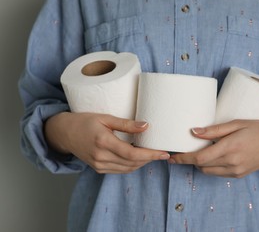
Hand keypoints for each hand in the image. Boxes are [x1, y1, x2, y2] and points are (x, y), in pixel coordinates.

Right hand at [45, 112, 169, 173]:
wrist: (65, 133)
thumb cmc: (85, 122)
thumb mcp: (105, 118)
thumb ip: (126, 124)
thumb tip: (146, 126)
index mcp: (103, 142)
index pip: (132, 154)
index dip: (150, 155)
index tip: (164, 153)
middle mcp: (101, 157)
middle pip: (132, 163)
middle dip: (150, 159)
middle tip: (162, 153)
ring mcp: (99, 165)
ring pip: (128, 169)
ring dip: (142, 163)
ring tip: (152, 154)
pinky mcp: (98, 169)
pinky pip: (120, 170)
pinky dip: (132, 165)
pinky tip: (138, 157)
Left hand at [169, 120, 258, 177]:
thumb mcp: (237, 124)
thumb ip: (214, 130)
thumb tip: (194, 131)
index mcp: (230, 147)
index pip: (199, 157)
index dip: (183, 158)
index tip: (172, 157)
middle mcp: (232, 162)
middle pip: (201, 165)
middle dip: (189, 159)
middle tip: (182, 150)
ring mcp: (236, 171)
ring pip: (208, 171)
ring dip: (199, 163)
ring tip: (199, 150)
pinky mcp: (239, 175)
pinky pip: (218, 173)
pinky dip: (211, 166)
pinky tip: (213, 155)